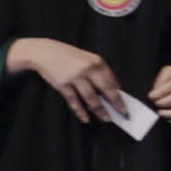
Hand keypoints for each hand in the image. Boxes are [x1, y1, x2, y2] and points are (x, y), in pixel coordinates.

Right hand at [4, 35, 118, 120]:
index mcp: (97, 62)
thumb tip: (112, 91)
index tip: (126, 105)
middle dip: (116, 105)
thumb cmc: (69, 57)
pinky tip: (86, 118)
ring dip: (100, 111)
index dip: (120, 95)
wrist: (44, 52)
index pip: (113, 82)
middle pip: (106, 91)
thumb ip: (99, 73)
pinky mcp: (62, 84)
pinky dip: (80, 111)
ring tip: (106, 119)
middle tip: (122, 115)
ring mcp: (75, 77)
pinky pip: (74, 101)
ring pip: (91, 98)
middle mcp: (88, 69)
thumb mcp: (88, 59)